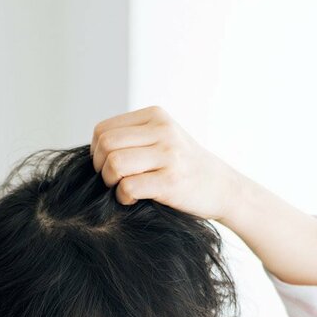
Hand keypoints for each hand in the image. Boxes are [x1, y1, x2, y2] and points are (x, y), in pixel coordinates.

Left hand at [90, 105, 240, 222]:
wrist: (223, 187)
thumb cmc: (185, 167)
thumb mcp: (162, 139)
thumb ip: (133, 138)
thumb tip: (93, 152)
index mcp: (155, 116)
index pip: (103, 129)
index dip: (96, 152)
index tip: (107, 167)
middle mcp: (162, 130)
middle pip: (105, 145)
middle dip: (100, 168)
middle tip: (112, 181)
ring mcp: (168, 154)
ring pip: (114, 164)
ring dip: (111, 183)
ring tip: (124, 189)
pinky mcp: (171, 181)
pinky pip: (127, 187)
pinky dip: (123, 198)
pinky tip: (134, 199)